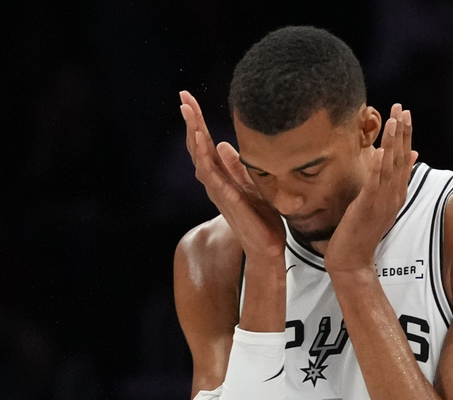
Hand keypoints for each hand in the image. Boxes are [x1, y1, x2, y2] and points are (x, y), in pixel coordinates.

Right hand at [179, 91, 284, 258]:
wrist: (268, 249)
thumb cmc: (261, 221)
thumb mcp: (252, 186)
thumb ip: (237, 168)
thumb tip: (224, 146)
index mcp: (222, 178)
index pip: (205, 145)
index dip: (197, 122)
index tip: (188, 98)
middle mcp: (216, 184)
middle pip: (199, 148)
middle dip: (192, 122)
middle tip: (184, 97)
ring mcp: (221, 193)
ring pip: (202, 160)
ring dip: (195, 136)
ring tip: (189, 113)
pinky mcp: (231, 203)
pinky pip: (215, 179)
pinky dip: (207, 160)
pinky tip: (204, 143)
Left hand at [325, 104, 417, 274]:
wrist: (352, 260)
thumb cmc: (362, 232)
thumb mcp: (379, 203)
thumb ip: (391, 182)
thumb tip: (407, 159)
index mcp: (396, 194)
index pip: (404, 159)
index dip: (405, 135)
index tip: (405, 113)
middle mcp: (393, 196)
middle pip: (401, 159)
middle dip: (402, 132)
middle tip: (402, 108)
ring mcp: (382, 203)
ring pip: (390, 167)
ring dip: (393, 143)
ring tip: (394, 120)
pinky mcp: (367, 208)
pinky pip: (374, 185)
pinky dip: (378, 168)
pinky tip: (379, 151)